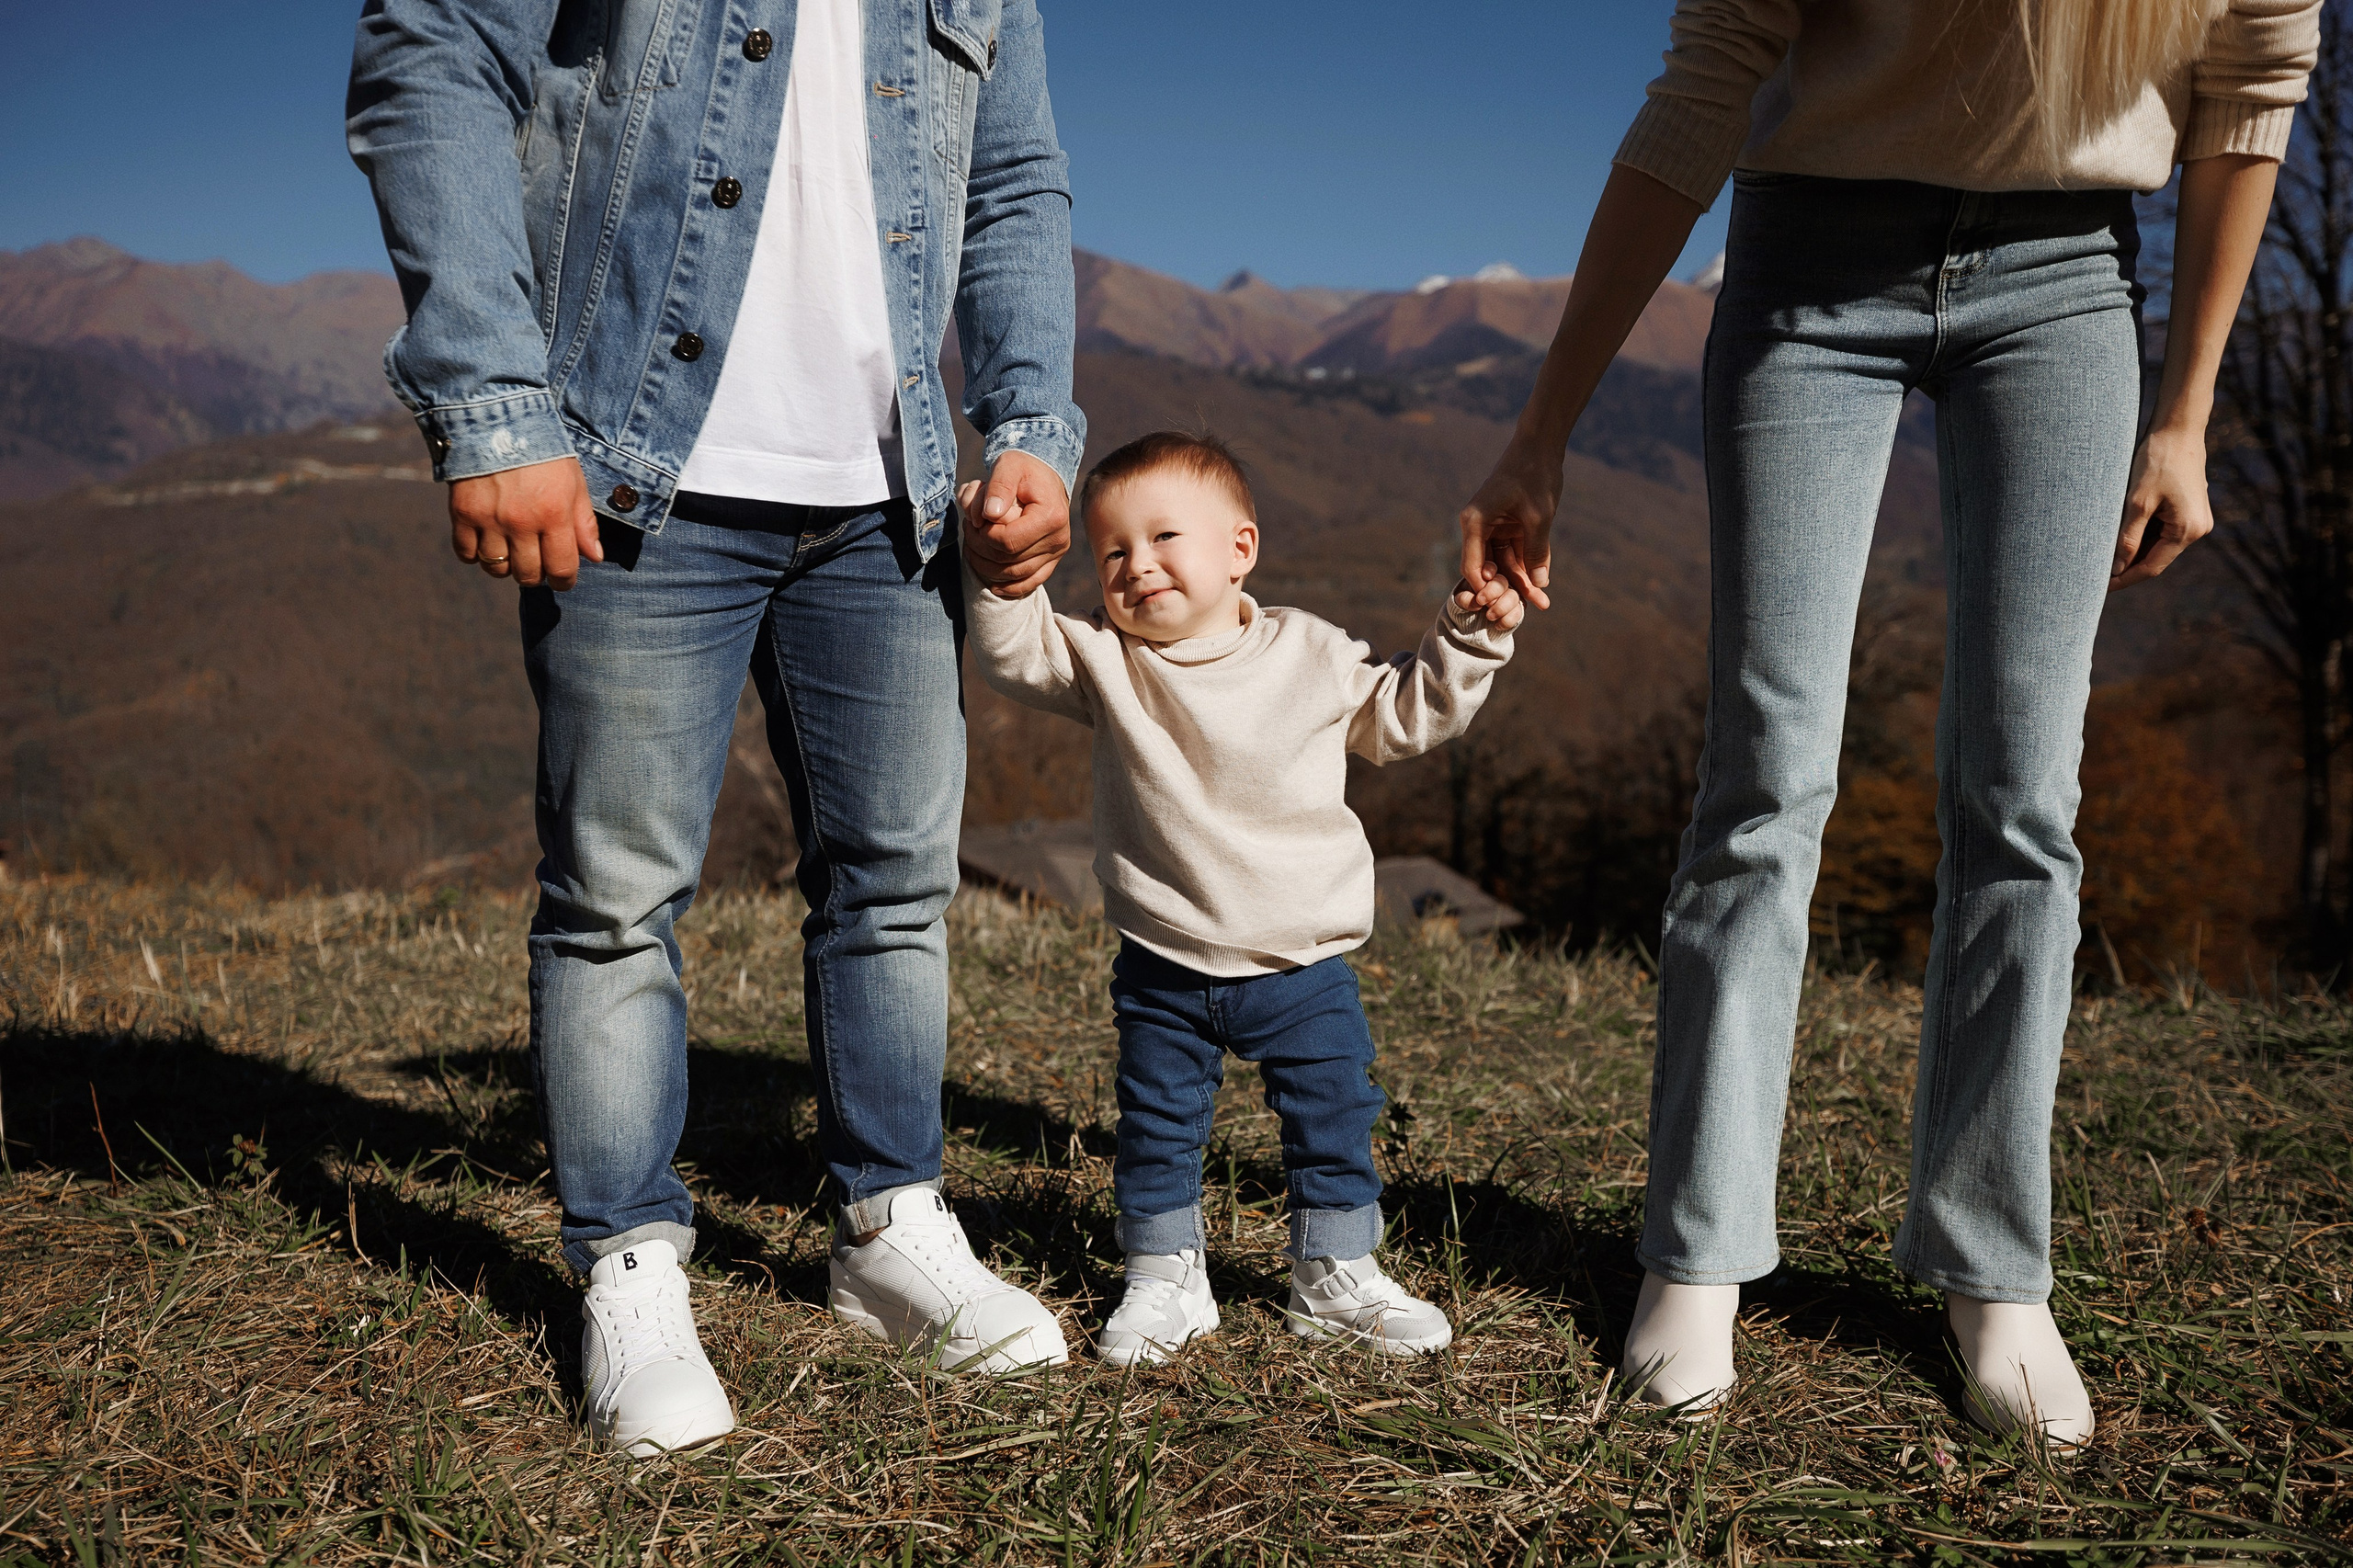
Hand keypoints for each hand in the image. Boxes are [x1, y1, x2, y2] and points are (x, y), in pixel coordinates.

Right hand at [447, 456, 602, 590]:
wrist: (496, 418)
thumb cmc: (543, 451)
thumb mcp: (574, 481)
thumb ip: (584, 522)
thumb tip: (594, 557)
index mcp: (554, 514)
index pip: (562, 568)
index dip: (564, 581)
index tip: (562, 579)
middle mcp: (522, 522)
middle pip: (528, 575)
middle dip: (536, 575)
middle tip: (537, 564)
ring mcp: (490, 519)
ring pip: (496, 569)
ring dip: (506, 567)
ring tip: (511, 553)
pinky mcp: (462, 513)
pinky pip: (466, 554)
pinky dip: (475, 555)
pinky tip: (485, 543)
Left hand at [961, 449, 1069, 597]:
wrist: (1044, 477)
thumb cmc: (1023, 470)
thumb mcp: (1008, 466)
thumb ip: (998, 486)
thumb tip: (989, 515)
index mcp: (1051, 516)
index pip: (1008, 541)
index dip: (984, 535)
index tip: (973, 518)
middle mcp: (1058, 539)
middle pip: (1009, 561)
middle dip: (980, 547)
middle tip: (968, 528)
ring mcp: (1056, 554)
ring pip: (1014, 575)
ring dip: (986, 565)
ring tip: (974, 542)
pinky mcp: (1051, 562)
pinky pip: (1029, 584)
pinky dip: (1009, 588)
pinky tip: (992, 584)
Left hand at [1454, 575, 1525, 632]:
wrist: (1473, 619)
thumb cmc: (1468, 603)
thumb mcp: (1463, 600)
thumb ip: (1465, 598)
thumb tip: (1476, 603)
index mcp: (1487, 574)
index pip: (1491, 567)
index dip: (1490, 570)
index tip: (1485, 576)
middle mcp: (1501, 582)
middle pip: (1503, 582)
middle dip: (1493, 591)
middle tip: (1481, 600)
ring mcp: (1511, 595)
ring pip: (1513, 597)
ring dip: (1501, 607)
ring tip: (1489, 616)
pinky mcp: (1517, 608)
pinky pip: (1518, 612)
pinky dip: (1508, 620)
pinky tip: (1497, 625)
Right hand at [1459, 437, 1556, 610]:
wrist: (1540, 446)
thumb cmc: (1534, 476)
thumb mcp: (1538, 517)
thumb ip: (1536, 551)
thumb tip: (1540, 583)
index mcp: (1475, 523)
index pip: (1472, 566)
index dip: (1486, 590)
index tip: (1502, 608)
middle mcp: (1479, 527)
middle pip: (1490, 568)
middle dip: (1509, 589)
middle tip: (1527, 610)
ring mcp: (1493, 527)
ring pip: (1505, 563)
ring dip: (1522, 581)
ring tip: (1542, 602)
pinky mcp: (1508, 526)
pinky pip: (1516, 552)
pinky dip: (1529, 565)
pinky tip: (1542, 584)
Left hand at [2110, 425, 2211, 590]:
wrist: (2179, 429)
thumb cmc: (2157, 460)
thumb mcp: (2137, 502)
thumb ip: (2128, 538)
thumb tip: (2117, 569)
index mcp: (2187, 530)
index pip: (2151, 567)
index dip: (2124, 579)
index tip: (2098, 587)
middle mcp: (2197, 529)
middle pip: (2156, 559)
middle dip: (2127, 567)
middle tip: (2095, 575)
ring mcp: (2196, 519)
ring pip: (2159, 546)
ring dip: (2133, 551)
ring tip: (2103, 557)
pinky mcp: (2190, 510)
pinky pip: (2163, 532)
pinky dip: (2143, 537)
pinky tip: (2120, 537)